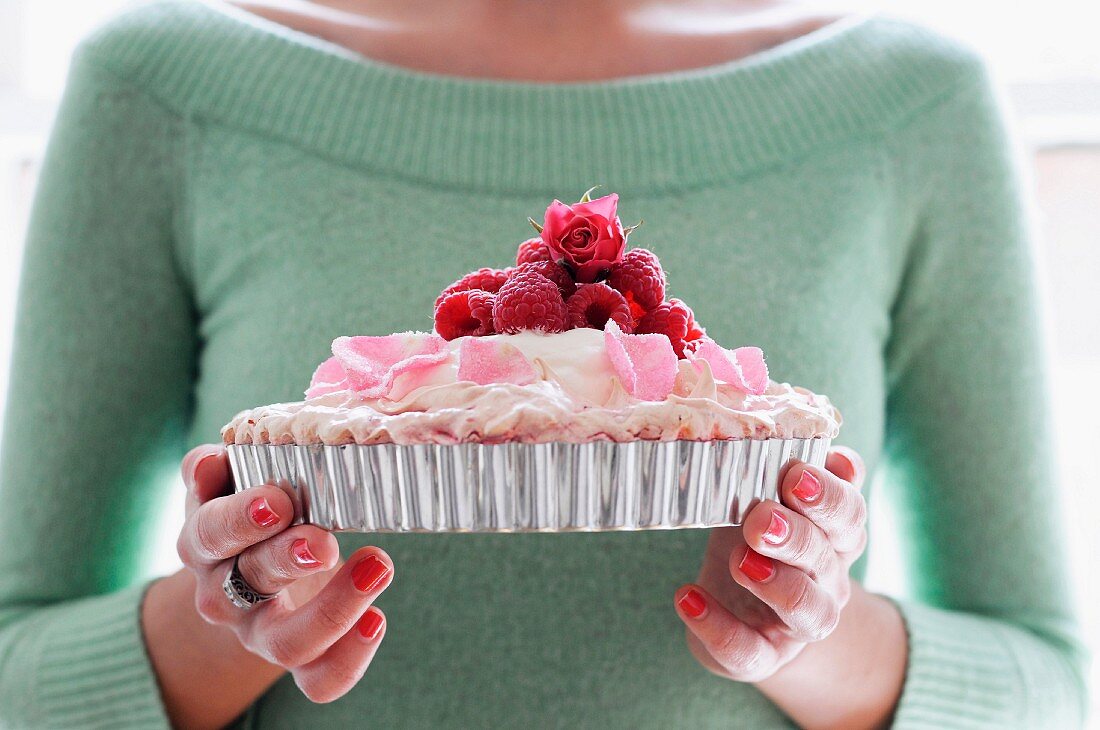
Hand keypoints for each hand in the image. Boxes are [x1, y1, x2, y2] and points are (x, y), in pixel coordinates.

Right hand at [176, 444, 394, 702]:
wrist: (253, 570)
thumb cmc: (252, 511)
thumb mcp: (229, 483)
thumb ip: (217, 470)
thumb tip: (208, 462)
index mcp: (204, 545)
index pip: (210, 535)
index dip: (240, 519)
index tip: (278, 500)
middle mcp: (225, 596)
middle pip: (249, 584)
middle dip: (288, 559)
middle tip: (325, 541)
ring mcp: (260, 635)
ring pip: (287, 642)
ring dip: (334, 608)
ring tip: (377, 565)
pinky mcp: (299, 660)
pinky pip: (319, 681)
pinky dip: (350, 659)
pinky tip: (377, 619)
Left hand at [675, 447, 866, 681]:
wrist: (747, 614)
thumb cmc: (756, 539)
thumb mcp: (767, 500)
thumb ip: (789, 472)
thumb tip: (825, 447)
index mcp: (832, 535)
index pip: (848, 513)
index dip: (828, 495)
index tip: (794, 475)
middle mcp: (826, 579)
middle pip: (827, 557)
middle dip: (794, 535)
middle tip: (759, 519)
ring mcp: (797, 623)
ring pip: (807, 610)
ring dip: (774, 583)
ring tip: (739, 561)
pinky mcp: (762, 655)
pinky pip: (748, 651)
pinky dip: (717, 627)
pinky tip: (687, 597)